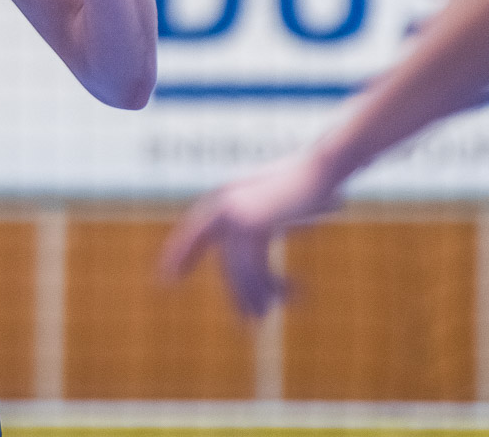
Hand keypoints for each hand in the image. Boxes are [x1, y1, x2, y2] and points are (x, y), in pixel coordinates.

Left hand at [160, 154, 343, 316]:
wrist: (322, 169)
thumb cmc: (304, 185)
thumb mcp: (275, 206)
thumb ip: (259, 225)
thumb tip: (251, 262)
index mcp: (225, 195)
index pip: (196, 230)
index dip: (181, 254)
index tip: (166, 278)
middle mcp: (224, 203)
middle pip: (225, 259)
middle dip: (235, 292)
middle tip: (248, 319)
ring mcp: (235, 213)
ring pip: (239, 269)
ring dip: (255, 295)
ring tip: (267, 315)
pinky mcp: (251, 224)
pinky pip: (256, 267)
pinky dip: (274, 284)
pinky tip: (294, 294)